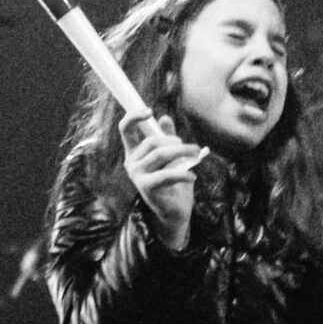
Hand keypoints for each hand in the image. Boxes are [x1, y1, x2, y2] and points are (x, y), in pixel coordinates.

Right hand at [121, 113, 204, 250]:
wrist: (174, 212)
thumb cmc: (173, 184)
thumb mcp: (172, 158)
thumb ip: (167, 138)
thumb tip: (164, 118)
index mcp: (134, 153)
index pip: (126, 129)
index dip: (134, 117)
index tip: (150, 111)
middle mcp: (131, 162)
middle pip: (153, 141)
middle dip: (176, 141)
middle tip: (191, 149)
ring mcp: (137, 175)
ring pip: (162, 154)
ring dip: (184, 152)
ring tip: (196, 156)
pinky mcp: (146, 187)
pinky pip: (168, 173)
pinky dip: (184, 173)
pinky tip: (192, 177)